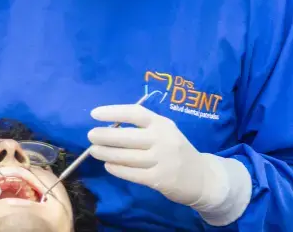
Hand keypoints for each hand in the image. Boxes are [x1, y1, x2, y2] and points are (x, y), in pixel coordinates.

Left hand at [88, 105, 250, 224]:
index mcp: (162, 124)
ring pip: (127, 156)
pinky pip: (132, 173)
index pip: (135, 113)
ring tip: (93, 151)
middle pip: (127, 136)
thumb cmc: (175, 150)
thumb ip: (143, 128)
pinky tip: (108, 165)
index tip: (94, 114)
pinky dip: (117, 169)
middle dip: (104, 136)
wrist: (201, 177)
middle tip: (90, 135)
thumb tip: (108, 127)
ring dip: (106, 153)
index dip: (113, 112)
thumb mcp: (165, 132)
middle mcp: (163, 139)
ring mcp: (162, 160)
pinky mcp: (159, 179)